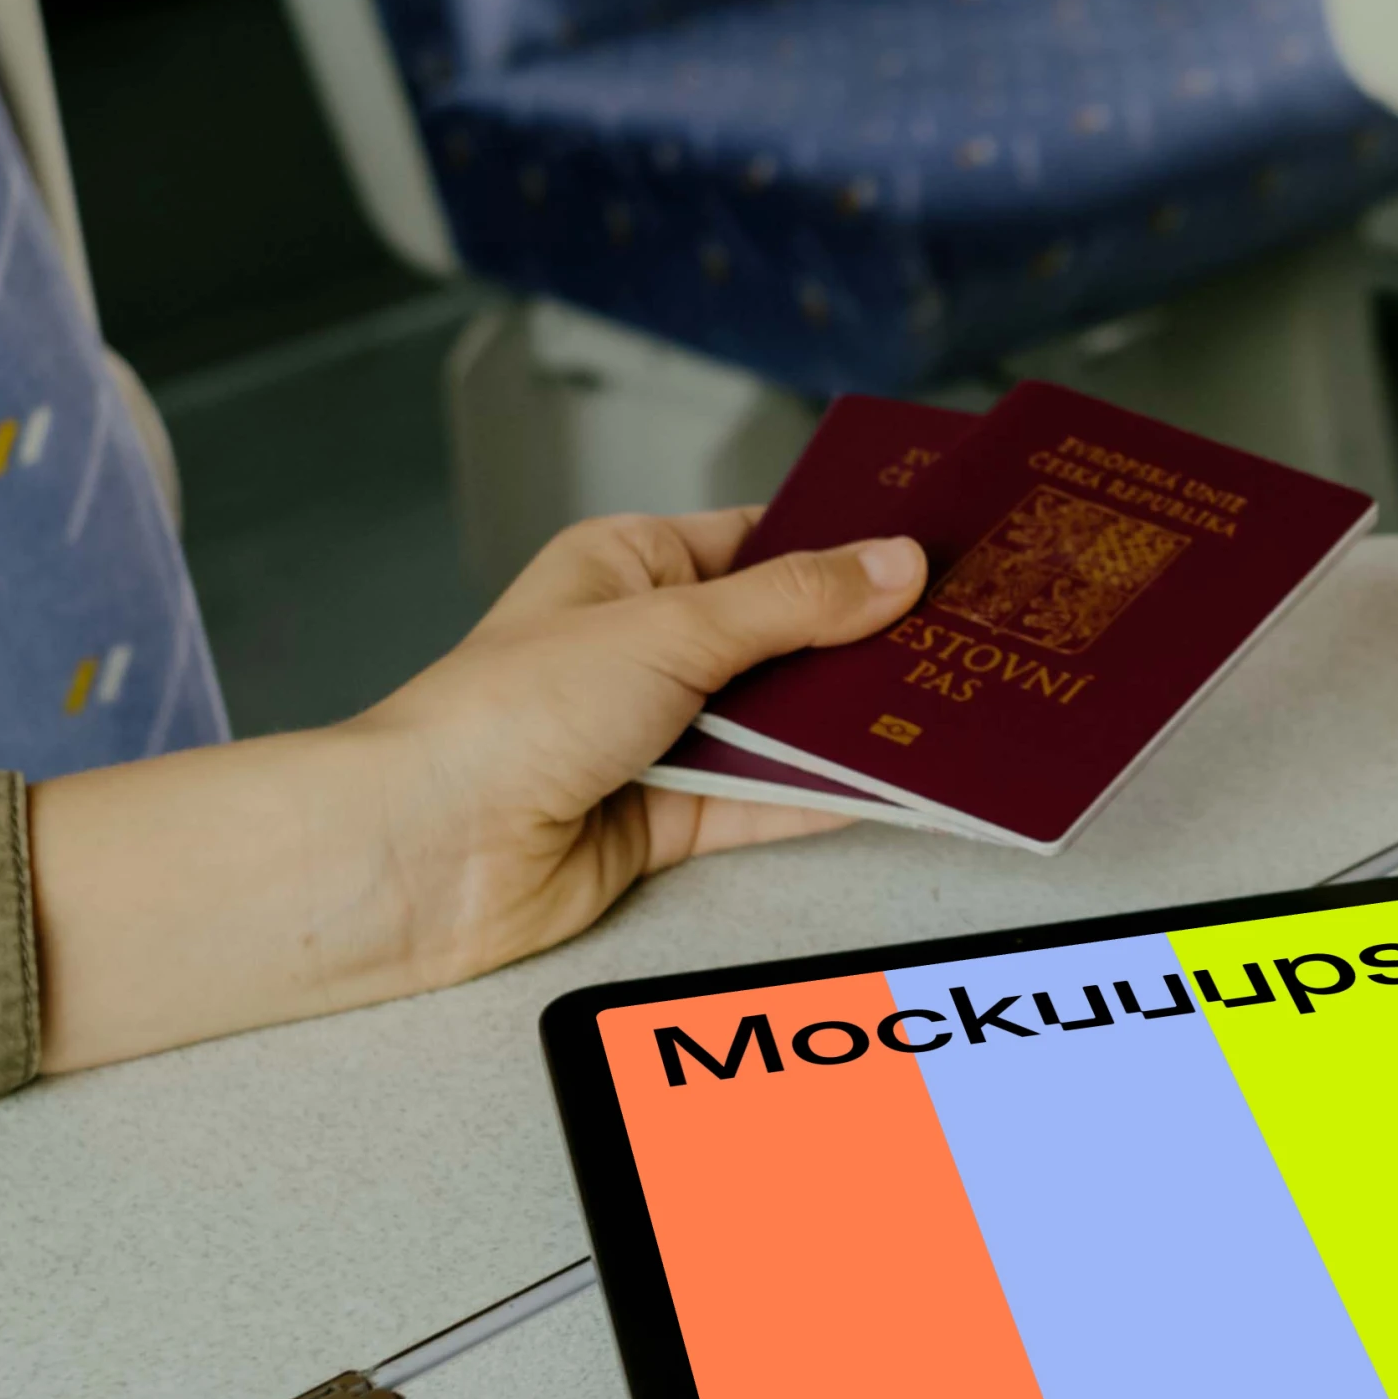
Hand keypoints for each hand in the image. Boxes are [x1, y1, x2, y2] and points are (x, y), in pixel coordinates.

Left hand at [23, 509, 927, 1072]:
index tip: (936, 545)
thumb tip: (895, 565)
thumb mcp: (669, 630)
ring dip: (857, 720)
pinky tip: (905, 781)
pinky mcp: (667, 823)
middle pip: (784, 637)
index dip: (846, 545)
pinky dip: (833, 794)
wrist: (421, 855)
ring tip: (963, 701)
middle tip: (975, 630)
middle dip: (868, 640)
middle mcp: (643, 648)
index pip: (760, 542)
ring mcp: (658, 738)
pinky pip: (771, 802)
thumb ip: (794, 605)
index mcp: (626, 567)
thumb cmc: (501, 716)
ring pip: (785, 723)